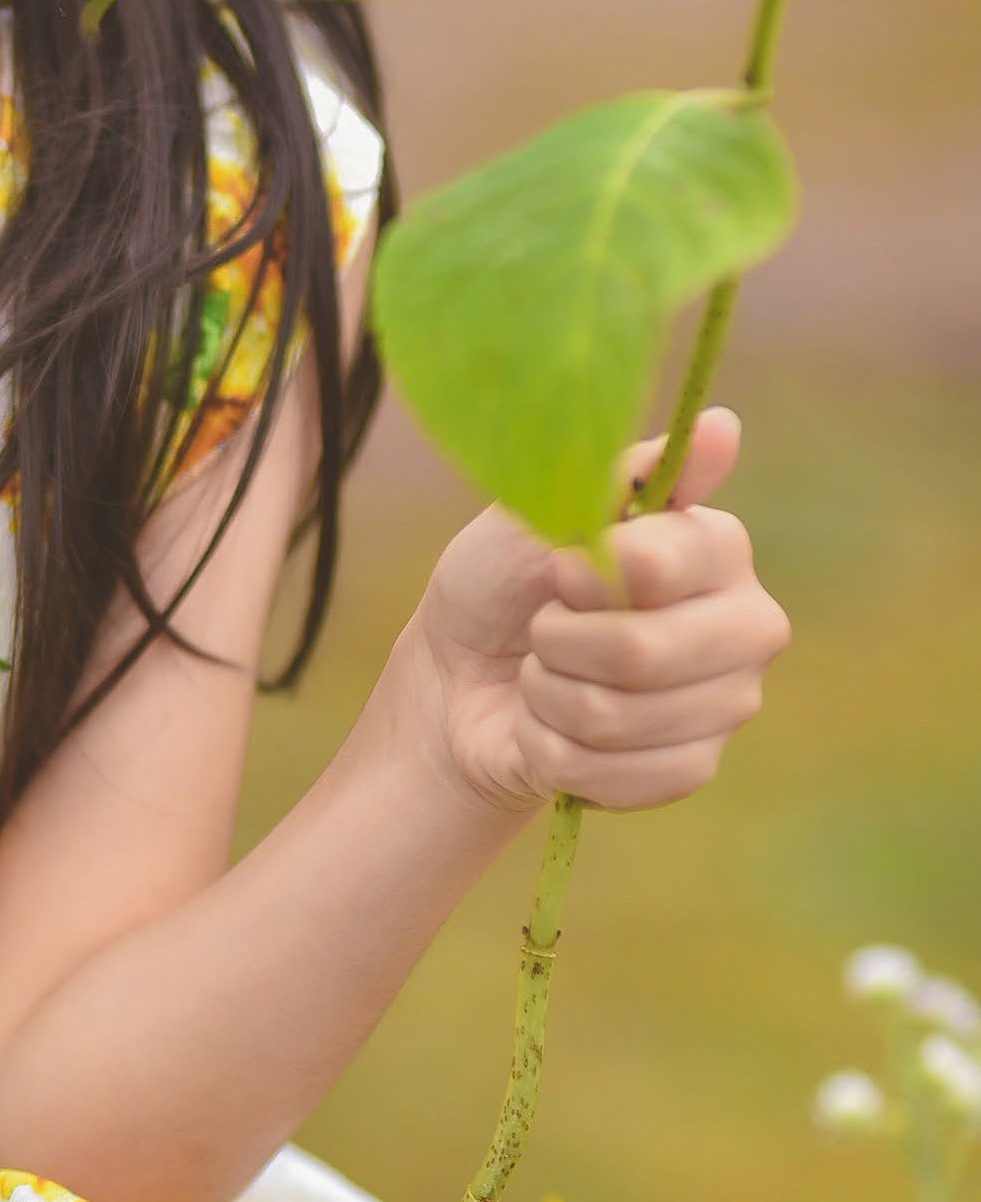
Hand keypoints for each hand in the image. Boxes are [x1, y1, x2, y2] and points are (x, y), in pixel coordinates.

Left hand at [408, 407, 791, 819]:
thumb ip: (625, 474)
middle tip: (543, 628)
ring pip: (616, 716)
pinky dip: (556, 751)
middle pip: (643, 652)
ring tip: (544, 675)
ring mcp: (727, 702)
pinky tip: (555, 729)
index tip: (555, 568)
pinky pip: (619, 775)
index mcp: (715, 547)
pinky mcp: (694, 767)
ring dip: (547, 696)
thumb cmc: (501, 582)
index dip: (585, 573)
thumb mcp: (539, 510)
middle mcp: (745, 622)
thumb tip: (725, 426)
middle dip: (557, 643)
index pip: (663, 564)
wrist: (456, 681)